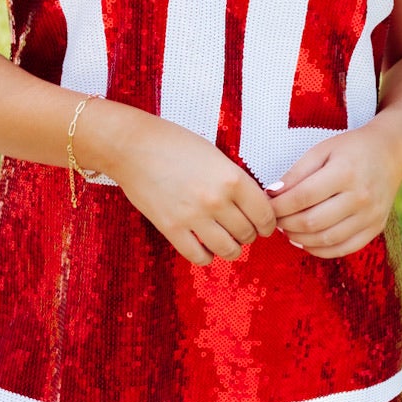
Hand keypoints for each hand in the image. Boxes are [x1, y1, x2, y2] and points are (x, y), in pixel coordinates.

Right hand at [88, 109, 277, 266]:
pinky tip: (205, 248)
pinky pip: (198, 256)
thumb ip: (235, 181)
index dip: (268, 224)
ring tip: (227, 243)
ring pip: (227, 249)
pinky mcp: (171, 228)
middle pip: (248, 233)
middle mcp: (217, 200)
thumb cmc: (174, 144)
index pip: (265, 214)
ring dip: (232, 249)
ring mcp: (193, 216)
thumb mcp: (215, 156)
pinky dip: (207, 257)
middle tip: (243, 231)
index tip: (264, 226)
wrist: (133, 146)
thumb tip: (252, 207)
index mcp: (232, 178)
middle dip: (249, 235)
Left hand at [269, 120, 401, 258]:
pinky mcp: (375, 228)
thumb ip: (297, 173)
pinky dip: (320, 250)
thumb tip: (272, 195)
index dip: (279, 206)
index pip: (303, 197)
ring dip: (299, 239)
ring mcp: (370, 215)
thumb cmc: (351, 149)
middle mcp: (360, 197)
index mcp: (345, 172)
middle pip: (313, 222)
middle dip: (286, 224)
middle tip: (275, 219)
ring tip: (288, 229)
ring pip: (326, 239)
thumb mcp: (322, 150)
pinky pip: (344, 249)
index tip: (266, 205)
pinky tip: (306, 241)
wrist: (390, 152)